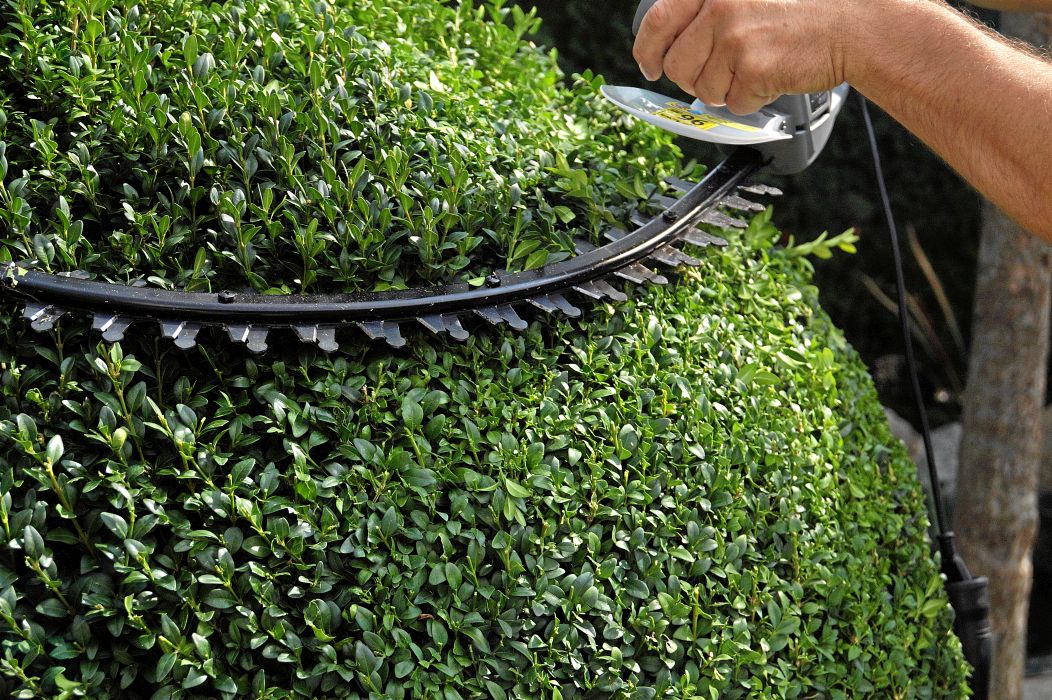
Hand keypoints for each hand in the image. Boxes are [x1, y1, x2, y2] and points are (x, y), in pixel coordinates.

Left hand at [633, 0, 850, 113]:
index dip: (648, 50)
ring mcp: (735, 37)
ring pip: (703, 89)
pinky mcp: (753, 68)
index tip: (650, 65)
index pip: (658, 20)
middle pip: (678, 65)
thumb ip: (710, 11)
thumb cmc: (806, 9)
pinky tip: (773, 76)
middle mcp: (720, 6)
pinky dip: (752, 99)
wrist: (854, 24)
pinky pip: (734, 103)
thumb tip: (668, 49)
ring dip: (726, 90)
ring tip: (757, 68)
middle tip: (718, 76)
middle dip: (693, 79)